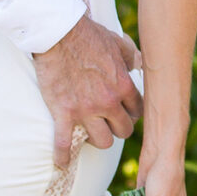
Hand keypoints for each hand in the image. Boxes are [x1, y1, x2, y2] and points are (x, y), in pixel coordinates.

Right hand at [32, 16, 141, 166]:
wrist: (58, 33)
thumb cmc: (88, 35)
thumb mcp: (117, 43)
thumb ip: (130, 57)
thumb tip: (136, 63)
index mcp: (123, 86)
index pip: (138, 112)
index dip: (131, 114)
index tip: (124, 113)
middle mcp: (108, 102)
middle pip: (123, 131)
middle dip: (117, 129)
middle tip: (108, 124)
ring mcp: (86, 110)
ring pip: (102, 141)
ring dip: (97, 139)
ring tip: (90, 135)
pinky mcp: (63, 112)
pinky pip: (65, 143)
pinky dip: (63, 156)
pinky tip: (61, 162)